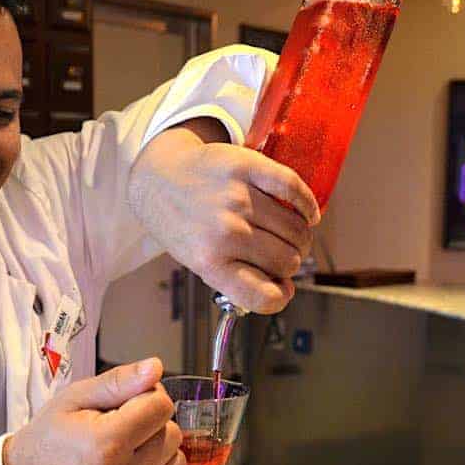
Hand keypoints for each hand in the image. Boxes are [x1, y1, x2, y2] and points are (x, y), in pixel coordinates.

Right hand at [3, 358, 186, 464]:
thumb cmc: (52, 435)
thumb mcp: (76, 397)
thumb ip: (119, 381)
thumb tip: (155, 368)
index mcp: (105, 443)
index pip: (162, 407)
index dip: (148, 397)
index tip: (128, 403)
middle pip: (173, 436)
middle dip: (154, 425)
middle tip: (124, 427)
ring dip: (160, 453)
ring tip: (130, 451)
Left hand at [128, 118, 320, 313]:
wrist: (157, 178)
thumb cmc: (182, 223)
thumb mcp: (197, 260)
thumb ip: (235, 277)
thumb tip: (283, 289)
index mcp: (209, 262)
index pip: (262, 296)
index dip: (280, 297)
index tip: (282, 289)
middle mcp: (223, 231)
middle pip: (287, 261)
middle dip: (290, 262)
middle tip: (282, 254)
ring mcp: (235, 197)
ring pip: (295, 229)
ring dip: (299, 236)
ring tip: (289, 234)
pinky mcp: (245, 167)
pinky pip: (293, 188)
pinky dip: (307, 205)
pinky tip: (306, 213)